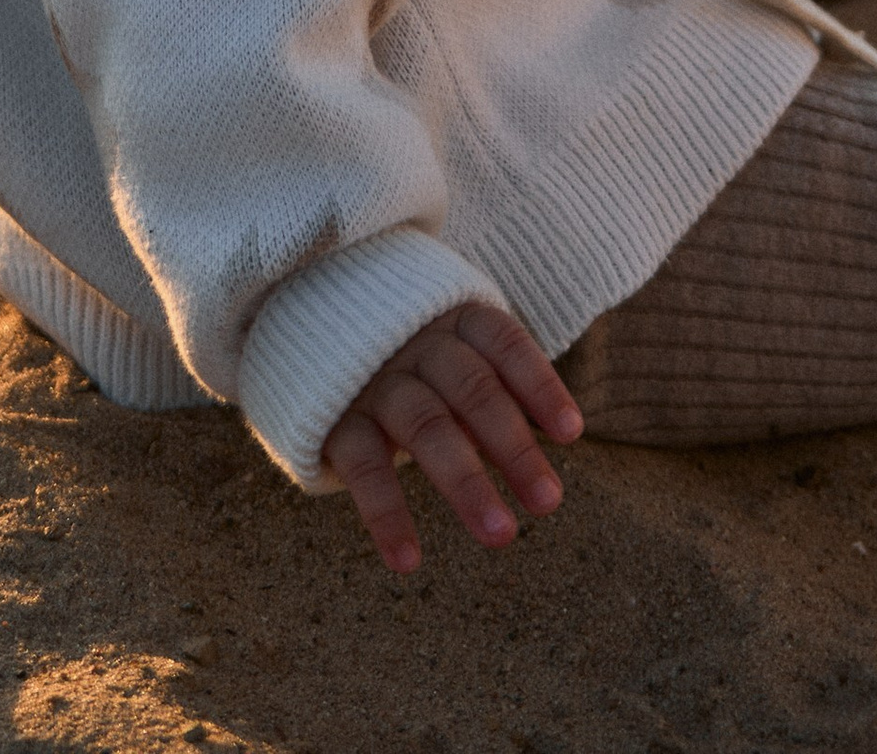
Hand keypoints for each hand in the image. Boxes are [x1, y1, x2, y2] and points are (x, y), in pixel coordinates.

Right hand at [320, 299, 581, 575]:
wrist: (305, 316)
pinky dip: (386, 511)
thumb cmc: (404, 348)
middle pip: (472, 388)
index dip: (538, 384)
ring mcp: (371, 376)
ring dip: (465, 481)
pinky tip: (408, 561)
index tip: (571, 433)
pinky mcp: (332, 414)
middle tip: (549, 502)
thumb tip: (554, 443)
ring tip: (502, 536)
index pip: (502, 342)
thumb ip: (492, 386)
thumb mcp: (447, 348)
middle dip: (513, 445)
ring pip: (424, 424)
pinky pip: (362, 463)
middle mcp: (412, 340)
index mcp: (449, 316)